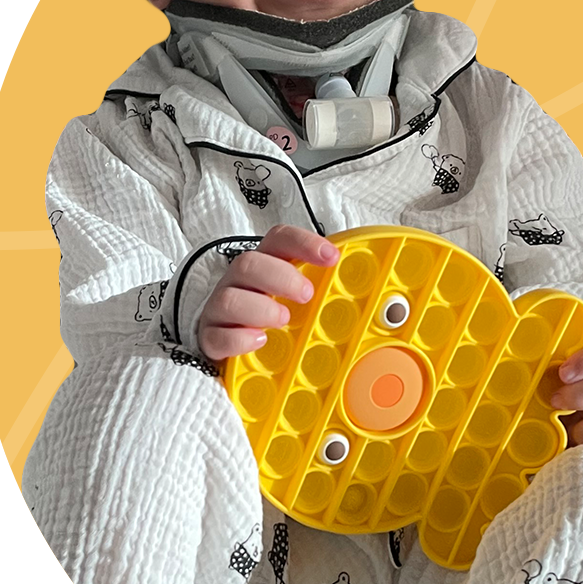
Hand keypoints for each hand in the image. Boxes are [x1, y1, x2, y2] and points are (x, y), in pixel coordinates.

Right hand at [198, 225, 338, 361]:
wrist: (230, 345)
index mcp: (266, 265)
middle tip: (306, 294)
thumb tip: (372, 295)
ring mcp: (221, 310)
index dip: (304, 243)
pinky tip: (259, 341)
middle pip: (249, 263)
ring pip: (228, 298)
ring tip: (283, 320)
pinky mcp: (210, 338)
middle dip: (280, 276)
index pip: (279, 239)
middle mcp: (241, 282)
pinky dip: (238, 338)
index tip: (331, 257)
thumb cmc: (272, 316)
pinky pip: (215, 335)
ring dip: (260, 308)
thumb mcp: (300, 300)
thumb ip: (324, 290)